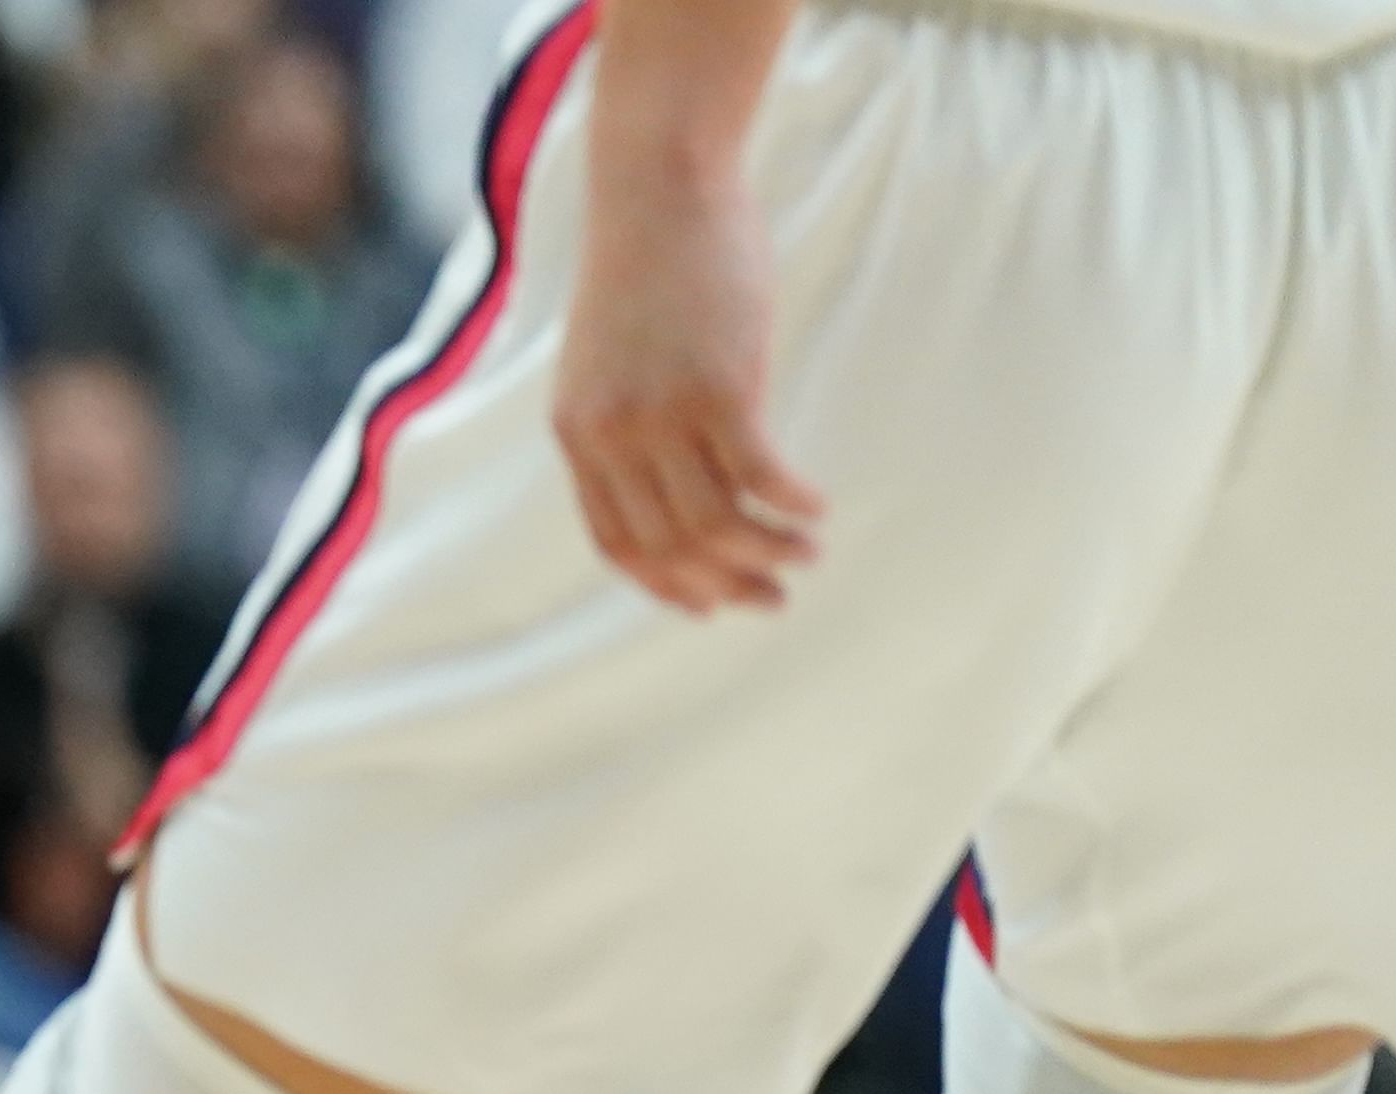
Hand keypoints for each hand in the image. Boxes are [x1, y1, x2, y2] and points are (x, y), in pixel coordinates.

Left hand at [552, 155, 823, 612]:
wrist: (658, 188)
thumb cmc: (646, 268)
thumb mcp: (610, 359)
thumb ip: (624, 420)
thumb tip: (670, 476)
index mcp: (578, 434)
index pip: (617, 542)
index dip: (666, 585)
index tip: (712, 602)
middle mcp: (611, 436)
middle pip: (670, 545)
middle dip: (727, 583)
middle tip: (774, 598)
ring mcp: (663, 415)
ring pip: (715, 521)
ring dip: (767, 551)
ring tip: (805, 556)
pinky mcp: (719, 388)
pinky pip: (759, 474)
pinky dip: (791, 504)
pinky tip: (817, 511)